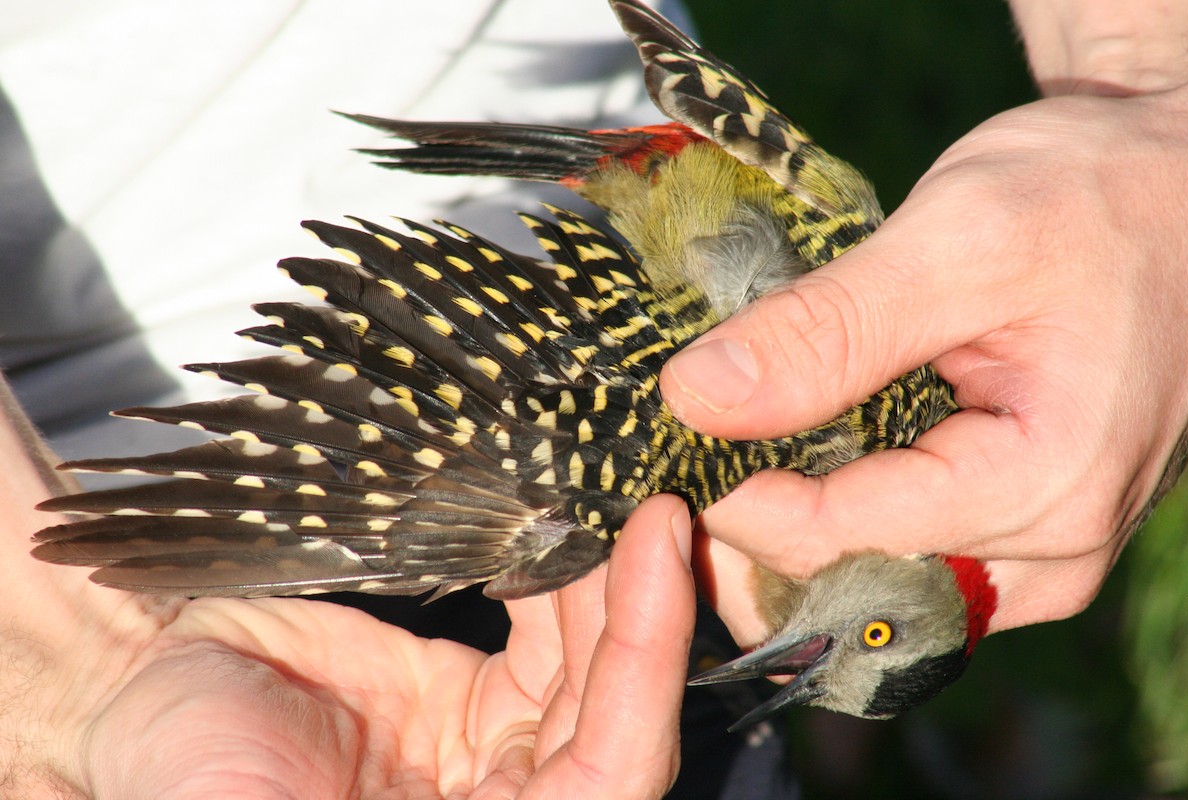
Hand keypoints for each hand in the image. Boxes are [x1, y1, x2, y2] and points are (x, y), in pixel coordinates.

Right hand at [2, 391, 695, 798]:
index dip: (648, 669)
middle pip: (620, 715)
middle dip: (644, 614)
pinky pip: (552, 647)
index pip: (614, 771)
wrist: (138, 693)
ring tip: (613, 506)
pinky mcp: (475, 699)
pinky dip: (569, 591)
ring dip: (611, 592)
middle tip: (655, 511)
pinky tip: (567, 537)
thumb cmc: (185, 775)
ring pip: (594, 674)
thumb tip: (539, 783)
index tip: (660, 555)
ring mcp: (493, 757)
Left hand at [662, 78, 1187, 636]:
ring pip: (866, 587)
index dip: (731, 497)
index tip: (662, 442)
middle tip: (673, 458)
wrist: (1174, 197)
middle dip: (747, 532)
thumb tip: (694, 397)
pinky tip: (782, 467)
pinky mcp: (1012, 537)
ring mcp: (1033, 557)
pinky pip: (898, 563)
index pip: (838, 535)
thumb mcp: (959, 239)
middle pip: (848, 581)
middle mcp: (1048, 554)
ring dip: (779, 538)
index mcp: (1045, 486)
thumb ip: (830, 327)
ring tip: (718, 459)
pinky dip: (827, 526)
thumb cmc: (1091, 201)